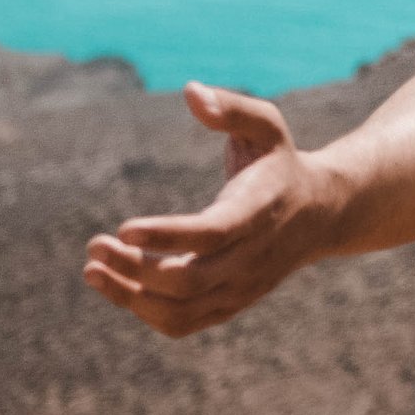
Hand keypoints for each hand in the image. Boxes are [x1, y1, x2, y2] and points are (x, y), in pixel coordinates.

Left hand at [81, 83, 338, 337]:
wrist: (321, 213)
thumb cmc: (280, 161)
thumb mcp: (266, 125)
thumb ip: (231, 107)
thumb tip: (190, 91)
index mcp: (259, 212)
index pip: (211, 234)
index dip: (165, 236)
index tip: (122, 229)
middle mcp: (252, 257)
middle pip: (188, 279)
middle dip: (134, 269)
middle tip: (94, 246)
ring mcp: (242, 287)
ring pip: (181, 310)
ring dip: (131, 296)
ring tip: (93, 270)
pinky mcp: (231, 303)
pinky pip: (184, 323)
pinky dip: (146, 312)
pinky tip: (117, 287)